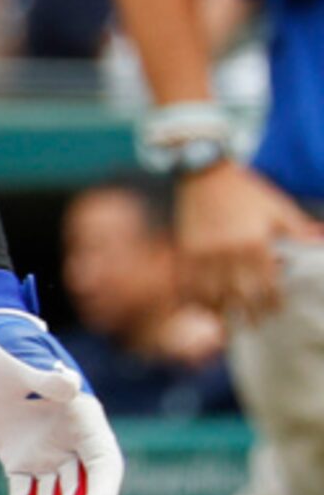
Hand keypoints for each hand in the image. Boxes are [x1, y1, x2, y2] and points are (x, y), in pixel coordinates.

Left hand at [0, 271, 123, 494]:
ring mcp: (47, 451)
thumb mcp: (21, 357)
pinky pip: (23, 494)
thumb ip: (45, 376)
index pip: (104, 465)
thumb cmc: (4, 341)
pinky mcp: (20, 457)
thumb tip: (68, 387)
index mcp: (83, 417)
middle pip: (78, 492)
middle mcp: (71, 440)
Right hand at [175, 161, 319, 319]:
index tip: (277, 311)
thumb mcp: (277, 207)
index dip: (273, 301)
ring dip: (221, 311)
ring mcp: (203, 252)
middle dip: (250, 313)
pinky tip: (202, 306)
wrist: (204, 170)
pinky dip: (195, 296)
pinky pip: (188, 280)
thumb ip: (299, 229)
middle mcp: (229, 252)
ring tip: (229, 324)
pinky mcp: (185, 248)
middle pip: (240, 294)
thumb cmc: (245, 189)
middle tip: (257, 324)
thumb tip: (323, 242)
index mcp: (255, 242)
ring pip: (212, 292)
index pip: (268, 283)